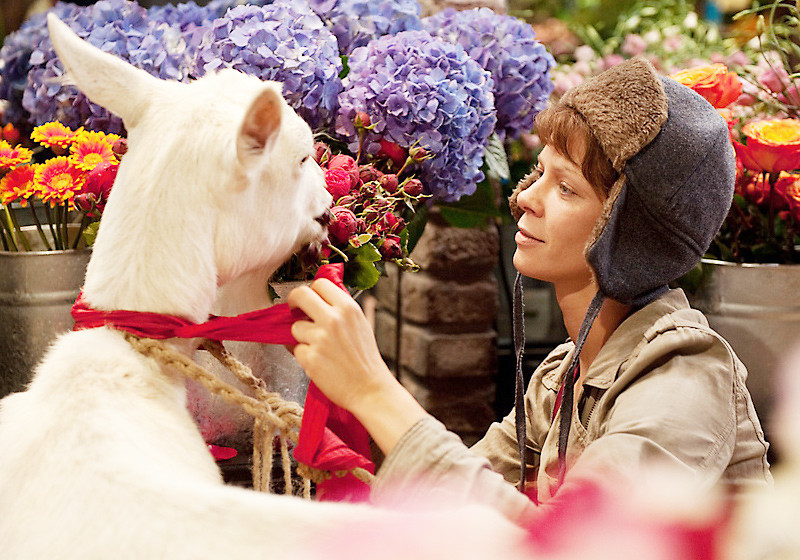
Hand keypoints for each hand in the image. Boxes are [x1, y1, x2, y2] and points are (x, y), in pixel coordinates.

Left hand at [287, 279, 394, 413]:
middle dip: (293, 301)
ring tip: (319, 348)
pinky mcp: (310, 358)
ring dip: (302, 337)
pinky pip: (296, 349)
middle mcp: (333, 319)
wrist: (369, 388)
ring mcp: (320, 338)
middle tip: (293, 309)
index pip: (320, 284)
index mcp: (348, 308)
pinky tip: (319, 362)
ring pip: (295, 327)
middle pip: (300, 295)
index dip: (310, 290)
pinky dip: (304, 356)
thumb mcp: (361, 324)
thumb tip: (319, 297)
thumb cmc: (365, 358)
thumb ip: (341, 309)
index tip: (307, 299)